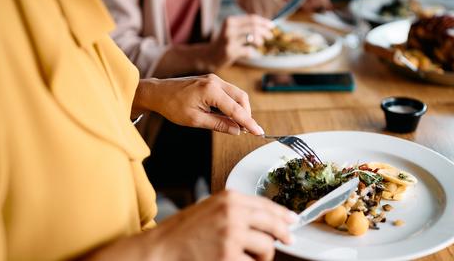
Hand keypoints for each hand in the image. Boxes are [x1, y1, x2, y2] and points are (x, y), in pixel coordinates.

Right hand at [80, 191, 295, 260]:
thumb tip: (267, 220)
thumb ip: (237, 211)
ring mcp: (232, 235)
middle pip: (272, 224)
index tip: (292, 221)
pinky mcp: (229, 256)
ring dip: (262, 255)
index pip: (266, 205)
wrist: (161, 250)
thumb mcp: (211, 209)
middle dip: (283, 235)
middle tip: (288, 241)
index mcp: (229, 198)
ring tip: (249, 257)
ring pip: (266, 247)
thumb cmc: (183, 233)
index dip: (282, 215)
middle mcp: (233, 213)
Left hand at [138, 74, 262, 134]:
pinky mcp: (212, 80)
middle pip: (241, 98)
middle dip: (246, 114)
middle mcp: (215, 81)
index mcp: (211, 90)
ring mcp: (214, 79)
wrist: (158, 92)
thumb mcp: (195, 120)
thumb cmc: (172, 106)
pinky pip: (229, 92)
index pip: (236, 109)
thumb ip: (218, 124)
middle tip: (247, 130)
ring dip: (240, 109)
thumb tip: (236, 130)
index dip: (249, 123)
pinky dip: (233, 104)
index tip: (259, 132)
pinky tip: (229, 115)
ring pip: (237, 94)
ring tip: (237, 125)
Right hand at [211, 15, 273, 68]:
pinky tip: (251, 53)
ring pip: (253, 38)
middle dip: (265, 32)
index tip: (272, 26)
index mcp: (230, 21)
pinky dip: (252, 53)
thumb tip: (267, 24)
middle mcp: (229, 29)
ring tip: (259, 44)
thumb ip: (246, 26)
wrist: (209, 55)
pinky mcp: (230, 52)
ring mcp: (229, 40)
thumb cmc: (225, 41)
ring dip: (260, 41)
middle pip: (254, 27)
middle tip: (270, 36)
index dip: (264, 22)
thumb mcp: (232, 29)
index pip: (251, 18)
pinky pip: (248, 51)